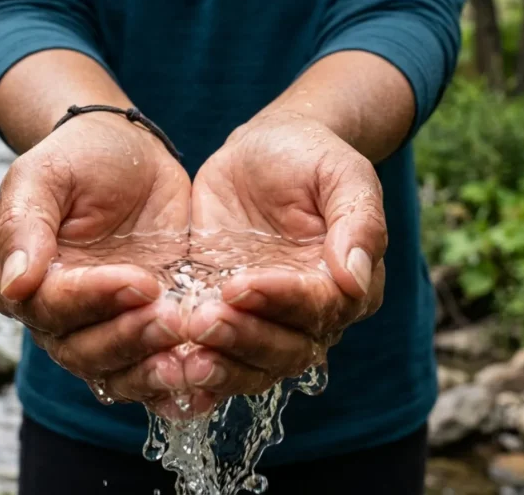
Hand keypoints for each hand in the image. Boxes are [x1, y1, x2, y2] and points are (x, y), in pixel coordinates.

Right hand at [0, 112, 190, 404]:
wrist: (130, 152)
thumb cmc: (81, 158)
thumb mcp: (45, 175)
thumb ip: (23, 225)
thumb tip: (16, 285)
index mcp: (27, 283)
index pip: (52, 308)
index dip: (94, 300)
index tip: (140, 281)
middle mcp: (60, 319)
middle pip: (85, 352)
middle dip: (130, 340)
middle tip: (174, 321)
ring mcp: (107, 329)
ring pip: (120, 374)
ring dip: (154, 373)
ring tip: (194, 363)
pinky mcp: (149, 331)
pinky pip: (156, 373)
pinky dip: (180, 384)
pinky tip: (209, 380)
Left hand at [185, 113, 386, 404]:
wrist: (262, 150)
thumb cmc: (309, 155)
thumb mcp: (341, 173)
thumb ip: (359, 222)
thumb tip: (355, 279)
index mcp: (347, 284)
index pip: (319, 309)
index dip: (280, 301)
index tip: (240, 284)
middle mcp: (310, 316)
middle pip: (286, 350)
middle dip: (243, 340)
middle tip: (202, 321)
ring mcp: (264, 321)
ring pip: (251, 366)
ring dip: (219, 366)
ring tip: (182, 359)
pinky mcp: (224, 317)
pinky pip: (213, 356)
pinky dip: (192, 372)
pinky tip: (165, 372)